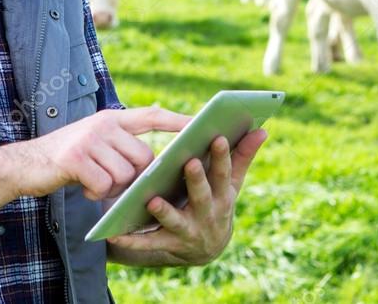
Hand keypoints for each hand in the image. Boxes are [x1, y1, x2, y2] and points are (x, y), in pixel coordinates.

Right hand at [11, 107, 190, 200]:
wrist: (23, 165)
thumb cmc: (66, 160)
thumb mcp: (95, 145)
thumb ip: (121, 148)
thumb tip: (151, 167)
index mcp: (111, 119)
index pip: (151, 116)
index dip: (176, 120)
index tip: (200, 123)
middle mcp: (103, 123)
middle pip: (142, 157)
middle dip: (133, 177)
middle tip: (110, 181)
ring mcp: (89, 139)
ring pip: (125, 173)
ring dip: (112, 187)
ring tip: (92, 182)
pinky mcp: (76, 158)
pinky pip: (104, 184)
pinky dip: (95, 193)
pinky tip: (81, 187)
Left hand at [106, 128, 268, 265]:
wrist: (206, 248)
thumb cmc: (217, 202)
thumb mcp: (232, 183)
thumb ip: (243, 156)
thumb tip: (262, 129)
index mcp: (223, 196)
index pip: (224, 174)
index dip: (222, 156)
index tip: (217, 136)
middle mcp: (208, 215)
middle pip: (202, 196)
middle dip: (196, 180)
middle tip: (190, 162)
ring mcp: (188, 231)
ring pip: (175, 221)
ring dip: (165, 211)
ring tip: (153, 200)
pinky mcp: (168, 245)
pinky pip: (149, 243)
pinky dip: (132, 240)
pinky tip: (115, 232)